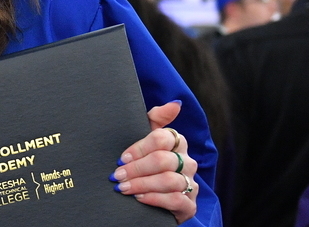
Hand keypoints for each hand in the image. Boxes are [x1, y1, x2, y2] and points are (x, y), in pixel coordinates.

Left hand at [110, 101, 197, 223]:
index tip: (122, 158)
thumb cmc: (147, 162)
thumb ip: (156, 118)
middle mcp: (188, 162)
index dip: (139, 148)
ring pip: (169, 181)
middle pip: (163, 160)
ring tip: (124, 188)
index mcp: (177, 142)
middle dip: (137, 169)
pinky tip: (140, 198)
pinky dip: (155, 199)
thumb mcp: (145, 139)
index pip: (162, 138)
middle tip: (117, 175)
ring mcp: (191, 183)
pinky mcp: (190, 205)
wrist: (153, 198)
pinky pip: (176, 200)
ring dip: (142, 184)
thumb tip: (176, 103)